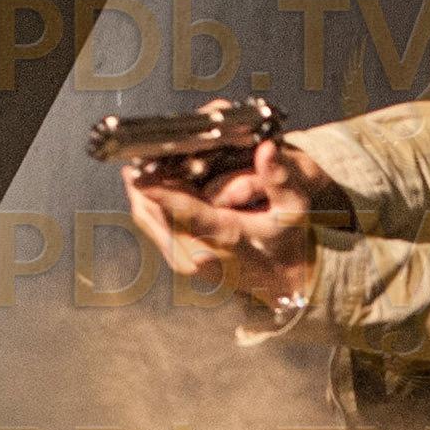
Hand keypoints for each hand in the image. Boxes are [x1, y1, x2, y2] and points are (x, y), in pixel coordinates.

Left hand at [122, 136, 320, 307]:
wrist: (285, 282)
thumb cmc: (288, 241)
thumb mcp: (293, 208)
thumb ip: (279, 178)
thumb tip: (266, 148)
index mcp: (227, 236)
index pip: (185, 211)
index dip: (158, 190)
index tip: (137, 172)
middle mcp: (201, 254)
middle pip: (156, 214)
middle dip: (143, 185)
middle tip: (136, 156)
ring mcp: (187, 263)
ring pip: (148, 222)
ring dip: (141, 195)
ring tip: (137, 168)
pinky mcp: (180, 265)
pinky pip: (154, 231)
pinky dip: (148, 208)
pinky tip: (149, 190)